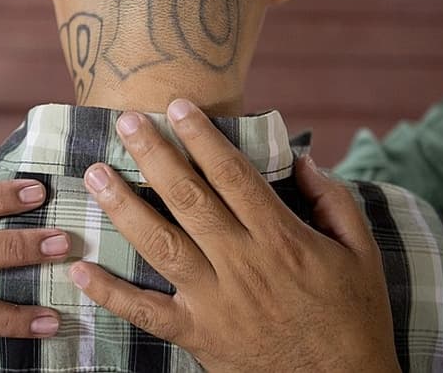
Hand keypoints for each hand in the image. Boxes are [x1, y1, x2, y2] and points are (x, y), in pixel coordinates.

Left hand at [71, 100, 399, 372]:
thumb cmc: (354, 317)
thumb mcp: (362, 253)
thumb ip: (335, 201)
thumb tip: (302, 159)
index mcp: (283, 240)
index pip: (234, 176)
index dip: (203, 138)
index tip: (178, 107)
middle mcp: (244, 265)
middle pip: (190, 200)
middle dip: (155, 156)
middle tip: (126, 122)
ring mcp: (217, 302)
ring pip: (161, 245)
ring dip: (123, 207)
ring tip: (94, 174)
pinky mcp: (199, 335)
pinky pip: (147, 313)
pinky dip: (111, 293)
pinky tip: (81, 269)